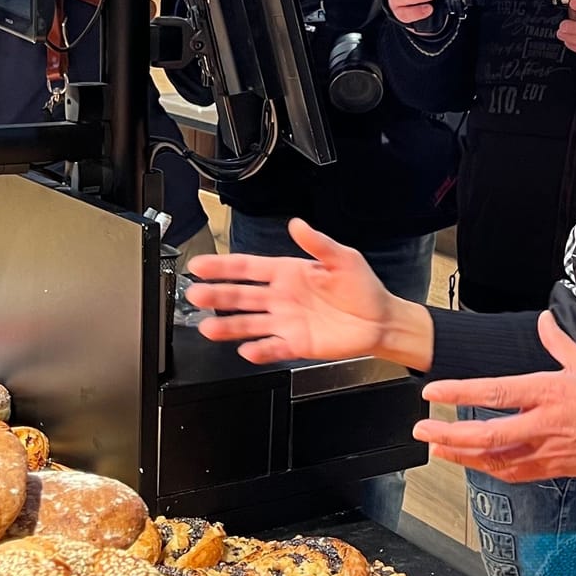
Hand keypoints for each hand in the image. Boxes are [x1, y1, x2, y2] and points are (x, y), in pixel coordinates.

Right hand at [185, 219, 433, 368]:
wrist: (381, 320)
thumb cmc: (362, 287)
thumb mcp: (343, 258)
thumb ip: (318, 243)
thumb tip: (298, 224)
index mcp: (288, 272)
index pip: (248, 268)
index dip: (223, 267)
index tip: (200, 266)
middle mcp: (281, 297)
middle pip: (241, 296)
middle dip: (216, 295)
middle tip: (195, 295)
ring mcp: (286, 321)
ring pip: (249, 324)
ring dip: (228, 326)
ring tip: (208, 328)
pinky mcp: (296, 344)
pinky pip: (272, 348)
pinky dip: (259, 350)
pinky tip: (246, 350)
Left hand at [415, 312, 575, 482]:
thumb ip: (559, 342)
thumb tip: (544, 321)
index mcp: (550, 393)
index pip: (495, 391)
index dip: (459, 392)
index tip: (433, 392)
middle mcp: (544, 425)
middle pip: (485, 434)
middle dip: (448, 433)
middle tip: (422, 427)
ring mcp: (547, 451)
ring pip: (494, 459)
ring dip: (461, 454)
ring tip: (437, 447)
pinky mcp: (553, 469)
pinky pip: (513, 472)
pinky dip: (488, 468)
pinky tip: (474, 463)